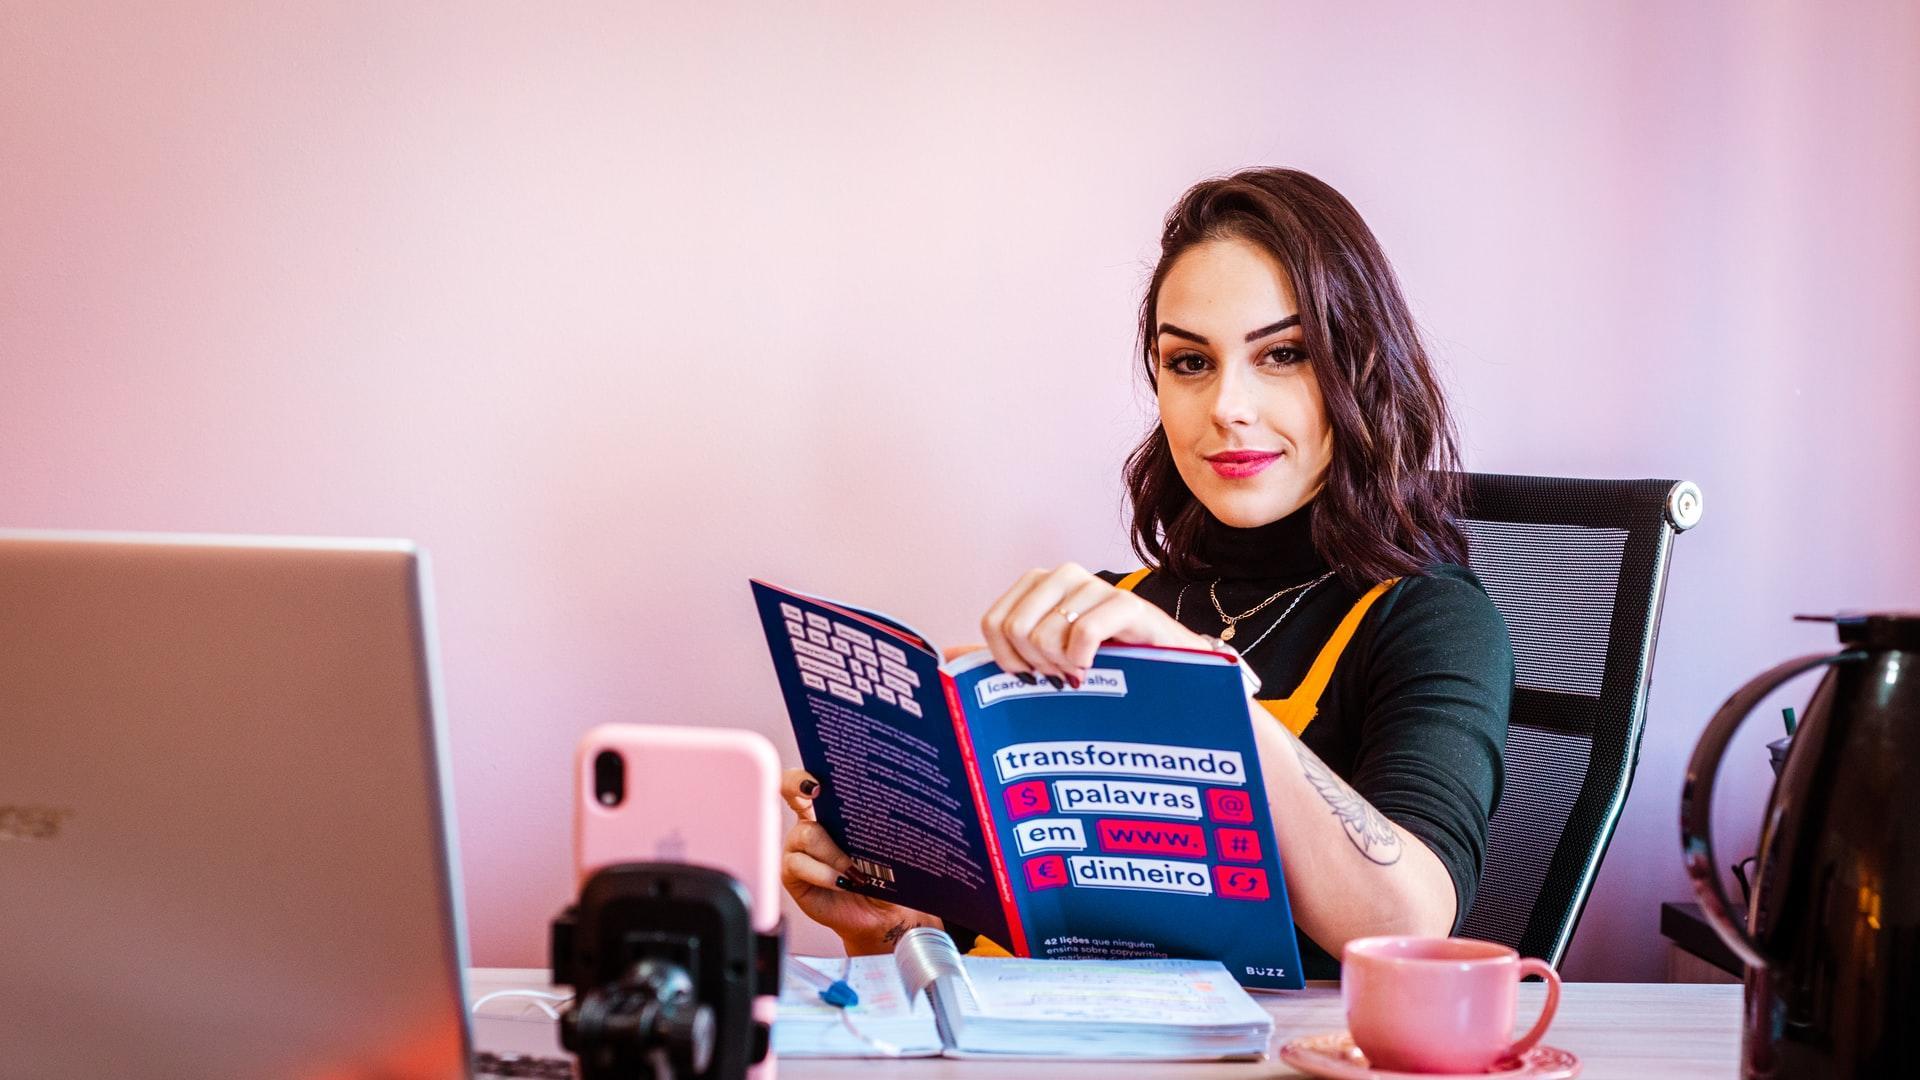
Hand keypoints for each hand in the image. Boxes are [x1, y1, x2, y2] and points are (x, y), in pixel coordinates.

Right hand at [779, 768, 939, 953]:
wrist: (881, 913)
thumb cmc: (885, 876)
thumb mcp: (884, 846)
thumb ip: (875, 826)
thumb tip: (883, 805)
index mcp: (830, 811)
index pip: (808, 781)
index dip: (803, 774)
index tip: (816, 778)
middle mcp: (809, 824)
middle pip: (790, 792)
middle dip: (800, 785)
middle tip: (817, 791)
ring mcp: (797, 848)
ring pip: (805, 834)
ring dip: (831, 851)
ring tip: (853, 870)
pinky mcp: (791, 874)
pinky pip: (798, 864)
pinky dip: (822, 872)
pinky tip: (840, 881)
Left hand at [981, 563, 1207, 683]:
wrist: (1168, 669)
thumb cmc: (1103, 663)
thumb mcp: (1047, 659)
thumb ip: (1001, 655)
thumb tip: (948, 656)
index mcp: (1038, 585)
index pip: (993, 622)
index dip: (1006, 659)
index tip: (1031, 675)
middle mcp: (1064, 576)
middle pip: (1016, 629)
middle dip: (1036, 664)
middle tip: (1063, 674)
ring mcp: (1096, 586)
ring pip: (1046, 634)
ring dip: (1063, 666)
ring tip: (1084, 670)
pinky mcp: (1127, 604)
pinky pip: (1083, 634)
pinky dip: (1084, 660)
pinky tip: (1098, 667)